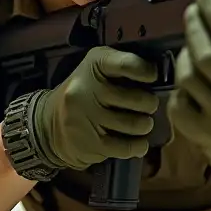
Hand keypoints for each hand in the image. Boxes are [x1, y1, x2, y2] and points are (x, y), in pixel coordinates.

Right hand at [27, 47, 159, 170]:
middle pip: (138, 99)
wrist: (47, 124)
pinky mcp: (89, 142)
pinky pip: (126, 146)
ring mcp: (86, 116)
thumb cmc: (85, 93)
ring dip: (145, 125)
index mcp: (94, 63)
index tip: (152, 77)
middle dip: (149, 104)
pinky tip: (138, 143)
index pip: (128, 64)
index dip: (147, 72)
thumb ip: (125, 67)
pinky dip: (138, 146)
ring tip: (142, 123)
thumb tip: (162, 73)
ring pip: (135, 124)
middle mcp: (87, 88)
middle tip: (148, 106)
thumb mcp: (98, 69)